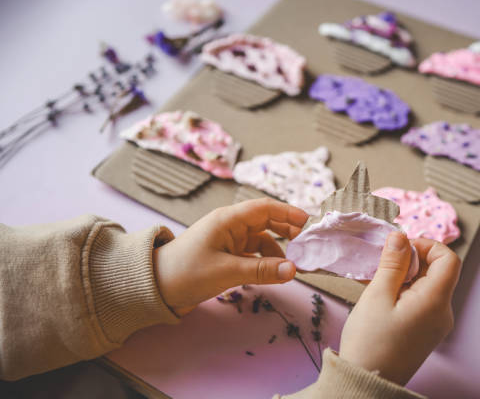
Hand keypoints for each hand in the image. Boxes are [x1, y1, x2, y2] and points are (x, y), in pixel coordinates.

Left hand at [153, 198, 308, 315]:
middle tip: (309, 244)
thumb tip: (293, 270)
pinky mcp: (226, 254)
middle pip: (267, 221)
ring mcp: (229, 239)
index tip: (310, 223)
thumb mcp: (227, 271)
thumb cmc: (185, 272)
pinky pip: (254, 252)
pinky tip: (273, 273)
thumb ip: (262, 270)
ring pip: (263, 239)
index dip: (289, 213)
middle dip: (289, 230)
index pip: (265, 208)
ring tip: (292, 267)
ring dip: (279, 251)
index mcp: (228, 220)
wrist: (154, 287)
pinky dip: (266, 261)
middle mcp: (231, 225)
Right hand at [339, 232, 461, 385]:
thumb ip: (392, 263)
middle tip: (384, 267)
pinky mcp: (427, 331)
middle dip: (412, 261)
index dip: (426, 245)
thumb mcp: (377, 296)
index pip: (448, 258)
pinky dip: (405, 291)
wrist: (366, 382)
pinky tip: (383, 298)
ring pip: (428, 285)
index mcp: (435, 301)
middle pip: (438, 271)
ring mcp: (437, 324)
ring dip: (406, 276)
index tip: (400, 248)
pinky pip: (422, 301)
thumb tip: (400, 236)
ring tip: (379, 284)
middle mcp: (443, 312)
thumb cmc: (369, 342)